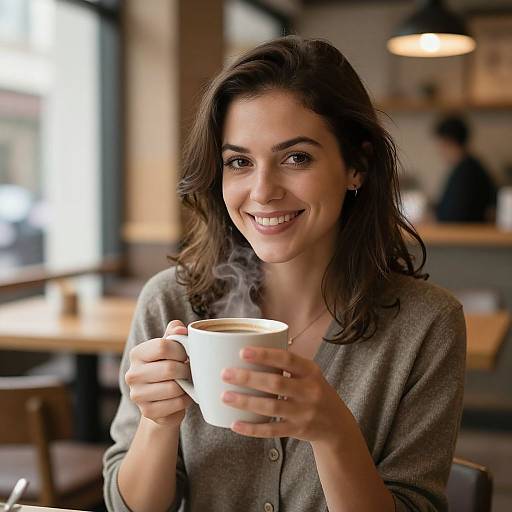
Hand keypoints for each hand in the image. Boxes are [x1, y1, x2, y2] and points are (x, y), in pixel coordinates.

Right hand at [125, 320, 193, 425]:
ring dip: (186, 386)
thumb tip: (180, 328)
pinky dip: (185, 400)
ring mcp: (137, 395)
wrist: (164, 400)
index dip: (181, 350)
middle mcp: (132, 374)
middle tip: (189, 371)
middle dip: (186, 370)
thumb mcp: (171, 347)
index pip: (162, 346)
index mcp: (137, 353)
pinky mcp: (147, 411)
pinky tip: (184, 396)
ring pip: (173, 388)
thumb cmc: (169, 366)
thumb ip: (174, 333)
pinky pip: (175, 404)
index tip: (185, 355)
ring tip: (187, 382)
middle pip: (169, 368)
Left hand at [220, 346, 347, 443]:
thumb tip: (248, 350)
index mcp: (310, 371)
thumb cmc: (314, 391)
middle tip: (225, 374)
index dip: (264, 355)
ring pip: (271, 408)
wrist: (337, 424)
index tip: (242, 352)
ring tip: (225, 396)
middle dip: (248, 378)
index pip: (287, 359)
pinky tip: (235, 424)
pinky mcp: (298, 431)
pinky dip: (252, 428)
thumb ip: (286, 364)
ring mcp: (304, 412)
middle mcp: (309, 391)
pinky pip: (272, 430)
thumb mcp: (309, 373)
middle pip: (275, 383)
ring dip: (246, 402)